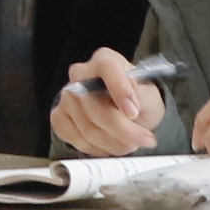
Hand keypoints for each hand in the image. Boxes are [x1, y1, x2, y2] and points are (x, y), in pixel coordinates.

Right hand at [52, 48, 167, 157]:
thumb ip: (142, 96)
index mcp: (105, 60)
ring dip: (113, 143)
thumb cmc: (139, 101)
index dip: (119, 89)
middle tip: (144, 140)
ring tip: (129, 145)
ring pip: (87, 128)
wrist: (129, 115)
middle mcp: (80, 74)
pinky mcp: (59, 117)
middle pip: (95, 106)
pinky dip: (96, 149)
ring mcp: (66, 96)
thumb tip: (131, 104)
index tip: (133, 112)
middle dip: (123, 130)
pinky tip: (109, 145)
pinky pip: (74, 139)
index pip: (107, 68)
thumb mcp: (150, 96)